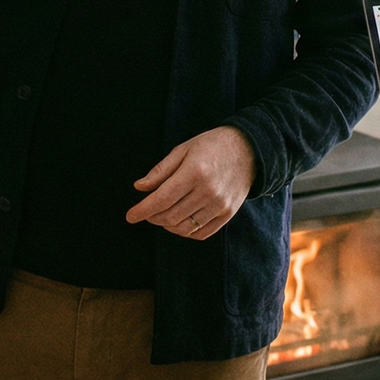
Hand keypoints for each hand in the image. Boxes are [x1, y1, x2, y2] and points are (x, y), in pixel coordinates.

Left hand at [126, 125, 255, 240]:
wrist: (249, 150)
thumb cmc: (212, 146)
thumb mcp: (183, 149)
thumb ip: (160, 171)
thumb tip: (139, 187)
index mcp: (195, 172)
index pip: (162, 199)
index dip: (142, 210)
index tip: (130, 216)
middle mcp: (208, 191)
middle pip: (171, 216)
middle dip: (153, 217)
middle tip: (146, 212)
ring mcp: (220, 205)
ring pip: (184, 227)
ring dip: (167, 225)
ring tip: (161, 216)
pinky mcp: (228, 214)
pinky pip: (201, 233)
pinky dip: (185, 232)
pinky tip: (179, 222)